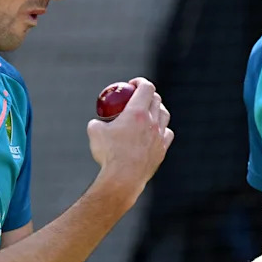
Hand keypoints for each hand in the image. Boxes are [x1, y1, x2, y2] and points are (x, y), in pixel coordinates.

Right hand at [87, 78, 172, 199]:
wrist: (123, 178)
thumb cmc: (108, 154)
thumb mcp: (94, 133)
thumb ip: (97, 123)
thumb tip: (96, 121)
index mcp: (136, 112)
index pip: (146, 88)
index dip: (140, 82)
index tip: (133, 84)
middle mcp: (152, 122)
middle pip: (157, 100)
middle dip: (148, 94)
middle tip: (139, 97)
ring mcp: (159, 136)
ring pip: (164, 115)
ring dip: (157, 110)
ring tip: (148, 113)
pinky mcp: (162, 149)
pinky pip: (167, 134)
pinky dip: (161, 129)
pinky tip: (155, 132)